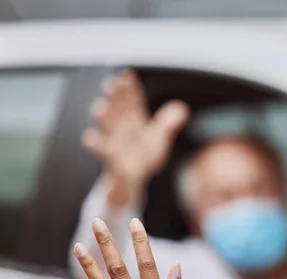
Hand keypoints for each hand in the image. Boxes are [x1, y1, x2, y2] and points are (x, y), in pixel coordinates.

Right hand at [82, 70, 189, 206]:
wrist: (128, 180)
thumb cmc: (141, 155)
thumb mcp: (157, 138)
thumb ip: (167, 124)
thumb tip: (181, 108)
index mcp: (132, 122)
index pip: (131, 102)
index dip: (129, 88)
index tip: (127, 74)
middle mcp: (120, 130)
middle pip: (117, 110)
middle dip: (113, 97)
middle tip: (110, 84)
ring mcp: (113, 146)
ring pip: (106, 128)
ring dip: (103, 119)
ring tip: (99, 108)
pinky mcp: (112, 163)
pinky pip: (104, 155)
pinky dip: (97, 147)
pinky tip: (90, 139)